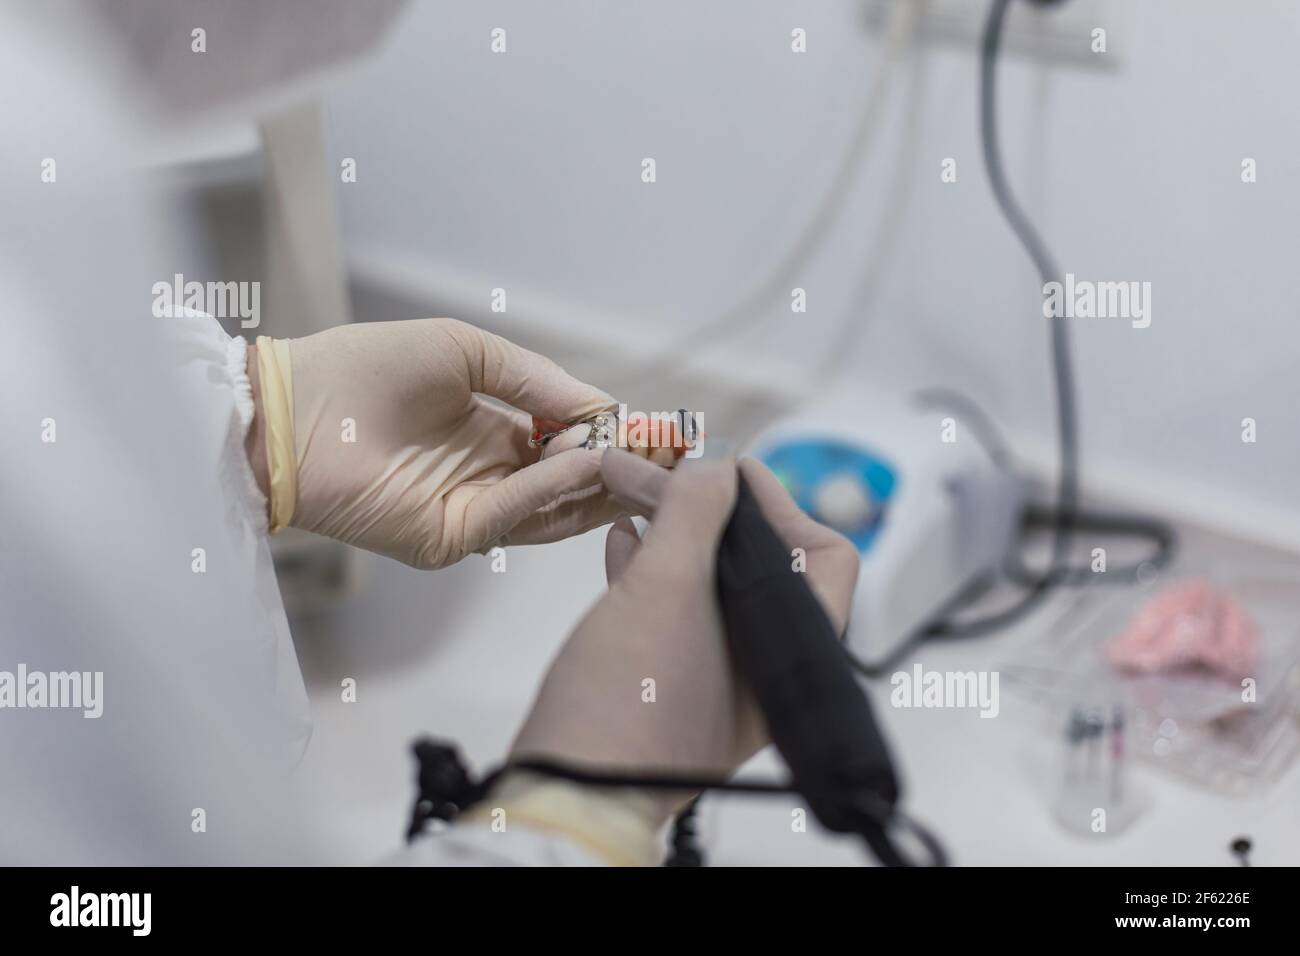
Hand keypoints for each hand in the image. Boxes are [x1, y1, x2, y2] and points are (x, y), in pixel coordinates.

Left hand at [256, 318, 622, 568]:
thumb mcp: (467, 353)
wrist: (293, 405)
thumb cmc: (366, 367)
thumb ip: (536, 382)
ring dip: (596, 483)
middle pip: (569, 484)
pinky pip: (511, 515)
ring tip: (638, 456)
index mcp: (491, 433)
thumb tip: (602, 409)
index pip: (567, 445)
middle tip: (665, 452)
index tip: (653, 427)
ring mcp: (470, 510)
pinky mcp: (449, 538)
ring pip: (552, 509)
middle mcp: (488, 476)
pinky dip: (550, 490)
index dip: (608, 436)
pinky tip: (584, 460)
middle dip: (618, 468)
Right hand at [508, 452, 859, 829]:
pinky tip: (621, 541)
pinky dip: (650, 567)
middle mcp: (763, 664)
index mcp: (791, 650)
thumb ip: (697, 515)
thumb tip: (713, 468)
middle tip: (663, 471)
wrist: (567, 792)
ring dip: (674, 530)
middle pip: (758, 560)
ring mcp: (715, 675)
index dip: (779, 500)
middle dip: (708, 507)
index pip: (822, 553)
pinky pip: (672, 610)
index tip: (727, 470)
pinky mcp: (667, 682)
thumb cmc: (627, 706)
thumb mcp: (668, 589)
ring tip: (633, 491)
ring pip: (708, 580)